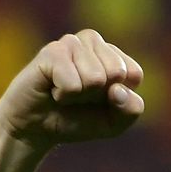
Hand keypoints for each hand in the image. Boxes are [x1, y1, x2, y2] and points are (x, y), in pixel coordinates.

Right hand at [0, 29, 144, 171]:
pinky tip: (52, 90)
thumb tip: (118, 89)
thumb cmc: (77, 120)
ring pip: (96, 77)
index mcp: (112, 54)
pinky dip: (64, 95)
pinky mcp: (51, 52)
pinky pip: (73, 83)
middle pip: (117, 72)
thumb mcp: (114, 123)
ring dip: (80, 96)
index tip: (100, 100)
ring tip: (64, 92)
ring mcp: (71, 43)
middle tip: (79, 96)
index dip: (119, 98)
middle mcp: (93, 43)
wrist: (36, 129)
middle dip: (99, 95)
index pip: (134, 73)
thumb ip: (131, 109)